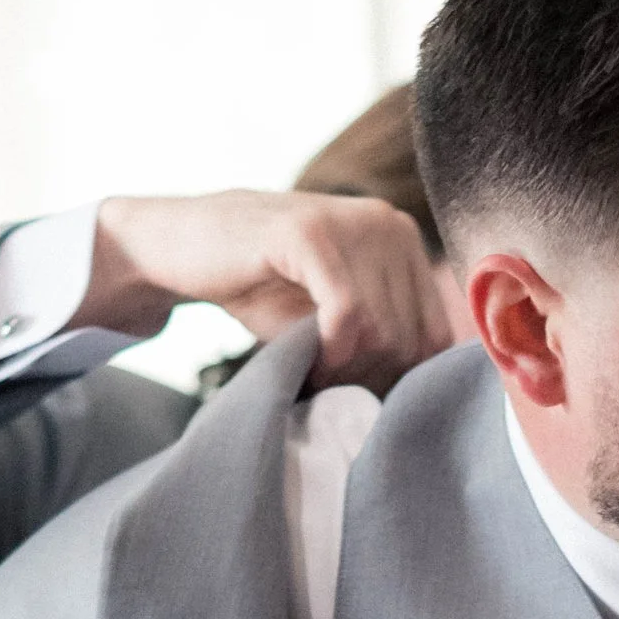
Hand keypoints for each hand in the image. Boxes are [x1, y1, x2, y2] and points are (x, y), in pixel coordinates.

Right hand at [82, 189, 455, 393]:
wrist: (183, 247)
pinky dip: (332, 350)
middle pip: (411, 337)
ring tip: (314, 368)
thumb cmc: (263, 288)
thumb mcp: (337, 314)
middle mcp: (389, 223)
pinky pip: (349, 313)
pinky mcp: (313, 233)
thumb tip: (431, 396)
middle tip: (328, 380)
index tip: (354, 385)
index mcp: (404, 241)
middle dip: (369, 375)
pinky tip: (311, 357)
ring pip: (385, 329)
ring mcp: (354, 222)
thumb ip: (386, 338)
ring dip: (347, 367)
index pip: (434, 334)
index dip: (397, 377)